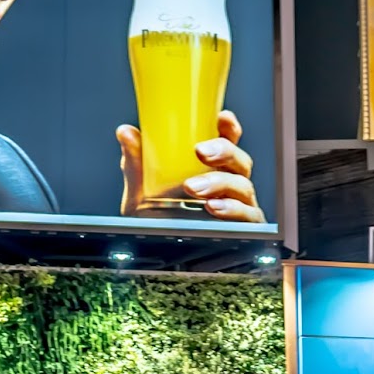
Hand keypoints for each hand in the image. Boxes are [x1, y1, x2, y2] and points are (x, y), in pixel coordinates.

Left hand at [117, 110, 261, 221]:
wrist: (153, 255)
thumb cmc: (156, 221)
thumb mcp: (141, 191)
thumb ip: (136, 162)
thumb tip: (126, 133)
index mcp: (210, 168)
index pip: (227, 142)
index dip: (229, 128)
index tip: (222, 118)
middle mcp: (228, 184)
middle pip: (239, 160)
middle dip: (224, 151)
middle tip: (200, 152)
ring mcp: (238, 206)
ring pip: (242, 186)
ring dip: (219, 182)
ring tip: (193, 188)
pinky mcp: (243, 229)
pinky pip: (248, 215)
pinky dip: (232, 209)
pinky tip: (214, 208)